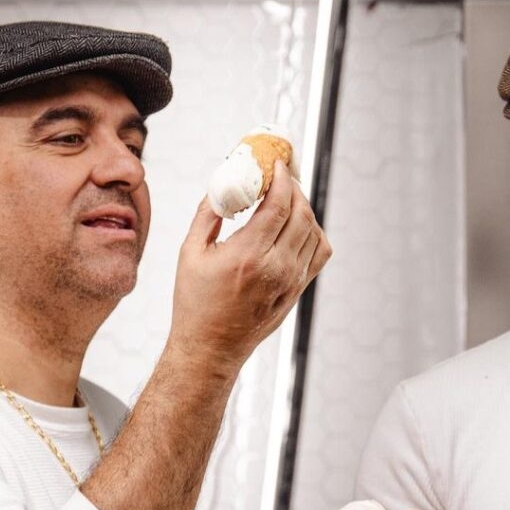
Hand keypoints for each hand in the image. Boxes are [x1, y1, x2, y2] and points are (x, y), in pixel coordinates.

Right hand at [171, 161, 331, 372]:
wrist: (210, 348)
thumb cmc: (195, 304)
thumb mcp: (190, 252)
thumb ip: (208, 213)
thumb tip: (222, 182)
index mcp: (248, 256)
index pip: (280, 204)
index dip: (282, 177)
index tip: (277, 162)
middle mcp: (276, 269)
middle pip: (302, 213)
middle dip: (294, 187)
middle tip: (281, 174)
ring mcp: (291, 282)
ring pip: (314, 232)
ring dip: (303, 207)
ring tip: (286, 198)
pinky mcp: (297, 291)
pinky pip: (319, 253)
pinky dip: (313, 232)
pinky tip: (295, 225)